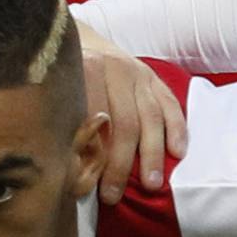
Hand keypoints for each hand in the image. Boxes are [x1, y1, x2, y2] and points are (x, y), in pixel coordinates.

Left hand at [77, 29, 187, 203]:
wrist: (83, 41)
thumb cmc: (66, 79)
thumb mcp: (57, 94)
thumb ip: (67, 125)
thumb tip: (71, 168)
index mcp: (85, 71)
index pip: (93, 120)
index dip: (91, 156)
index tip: (84, 187)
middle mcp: (114, 69)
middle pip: (123, 123)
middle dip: (120, 164)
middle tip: (114, 195)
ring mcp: (138, 73)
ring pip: (150, 117)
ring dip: (152, 154)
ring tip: (152, 184)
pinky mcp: (154, 78)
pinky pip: (171, 105)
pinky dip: (177, 129)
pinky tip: (178, 153)